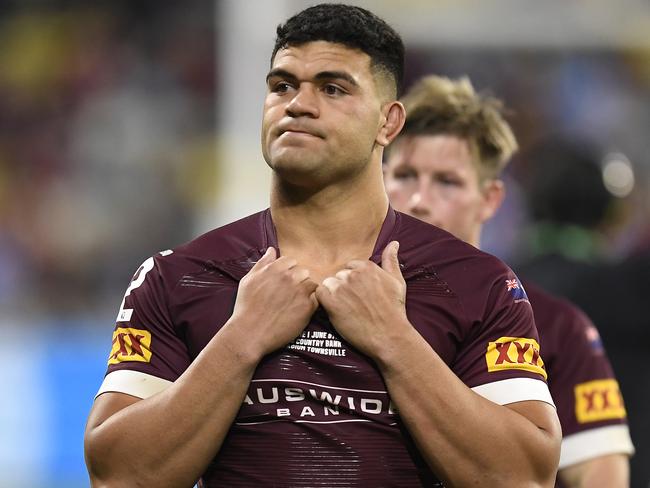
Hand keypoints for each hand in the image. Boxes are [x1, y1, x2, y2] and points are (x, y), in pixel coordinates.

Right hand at [231, 247, 317, 356]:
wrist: (249, 332)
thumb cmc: (246, 307)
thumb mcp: (248, 280)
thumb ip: (262, 263)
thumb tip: (272, 250)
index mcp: (275, 269)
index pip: (291, 261)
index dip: (288, 272)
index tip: (283, 283)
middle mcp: (289, 277)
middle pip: (303, 272)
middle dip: (298, 280)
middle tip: (289, 294)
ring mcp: (299, 291)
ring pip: (311, 284)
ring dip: (306, 291)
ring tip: (294, 303)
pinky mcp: (307, 307)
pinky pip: (316, 299)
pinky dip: (310, 304)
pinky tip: (299, 311)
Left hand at [315, 241, 409, 358]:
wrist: (389, 335)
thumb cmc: (394, 310)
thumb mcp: (397, 281)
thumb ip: (391, 260)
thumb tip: (394, 243)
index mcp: (367, 267)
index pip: (350, 267)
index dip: (352, 282)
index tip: (359, 295)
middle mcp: (353, 274)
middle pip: (338, 276)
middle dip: (343, 288)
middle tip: (353, 304)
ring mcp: (341, 287)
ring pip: (328, 284)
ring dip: (333, 295)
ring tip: (345, 309)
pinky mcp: (332, 301)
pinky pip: (319, 294)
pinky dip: (324, 302)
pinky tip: (335, 310)